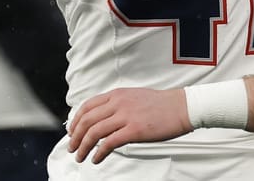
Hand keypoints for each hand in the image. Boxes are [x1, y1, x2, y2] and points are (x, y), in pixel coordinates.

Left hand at [67, 87, 190, 163]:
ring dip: (83, 147)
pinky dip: (98, 153)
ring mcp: (126, 116)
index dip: (75, 121)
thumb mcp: (134, 97)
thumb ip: (118, 104)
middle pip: (87, 120)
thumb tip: (104, 119)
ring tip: (80, 156)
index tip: (72, 132)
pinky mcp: (134, 130)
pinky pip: (109, 143)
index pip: (87, 106)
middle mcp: (119, 103)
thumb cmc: (161, 104)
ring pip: (94, 132)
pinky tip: (96, 159)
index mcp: (118, 94)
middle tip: (72, 147)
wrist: (181, 107)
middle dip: (75, 136)